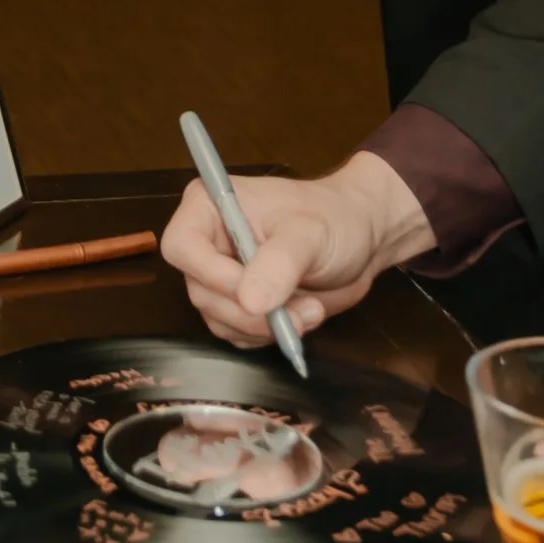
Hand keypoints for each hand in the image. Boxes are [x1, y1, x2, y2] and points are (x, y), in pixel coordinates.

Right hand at [159, 153, 432, 347]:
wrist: (361, 239)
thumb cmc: (334, 219)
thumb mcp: (310, 233)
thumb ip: (279, 262)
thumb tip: (249, 300)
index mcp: (210, 206)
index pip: (182, 246)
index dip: (210, 275)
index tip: (254, 294)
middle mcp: (208, 242)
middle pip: (200, 291)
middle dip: (249, 311)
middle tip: (299, 312)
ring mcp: (223, 276)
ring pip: (219, 319)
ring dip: (264, 327)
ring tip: (310, 311)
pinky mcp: (241, 305)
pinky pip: (237, 334)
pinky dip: (268, 336)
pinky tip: (299, 319)